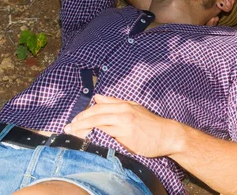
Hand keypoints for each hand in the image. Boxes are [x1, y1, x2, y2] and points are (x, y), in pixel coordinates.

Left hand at [64, 94, 182, 157]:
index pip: (98, 106)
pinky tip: (87, 138)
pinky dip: (94, 134)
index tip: (74, 121)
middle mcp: (123, 110)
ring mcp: (124, 121)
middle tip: (68, 128)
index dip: (84, 113)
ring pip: (98, 122)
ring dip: (82, 128)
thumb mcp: (134, 108)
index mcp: (124, 104)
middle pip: (95, 113)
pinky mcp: (126, 133)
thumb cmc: (151, 125)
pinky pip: (106, 133)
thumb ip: (115, 103)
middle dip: (79, 120)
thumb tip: (98, 97)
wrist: (167, 135)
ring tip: (73, 133)